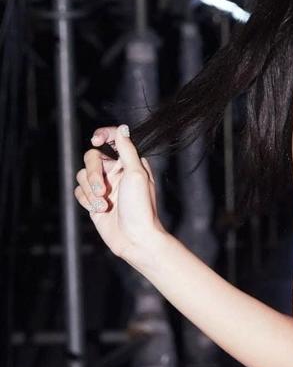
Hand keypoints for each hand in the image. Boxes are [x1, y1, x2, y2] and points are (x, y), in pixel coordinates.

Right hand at [74, 124, 166, 260]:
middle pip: (91, 157)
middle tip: (103, 190)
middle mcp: (116, 172)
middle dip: (93, 174)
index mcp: (130, 163)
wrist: (134, 238)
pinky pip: (79, 191)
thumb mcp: (136, 174)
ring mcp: (104, 186)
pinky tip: (99, 210)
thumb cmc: (141, 207)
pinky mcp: (93, 200)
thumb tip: (122, 128)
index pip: (113, 139)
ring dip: (90, 191)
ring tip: (103, 205)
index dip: (103, 135)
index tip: (96, 140)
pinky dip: (87, 200)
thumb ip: (127, 150)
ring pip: (82, 175)